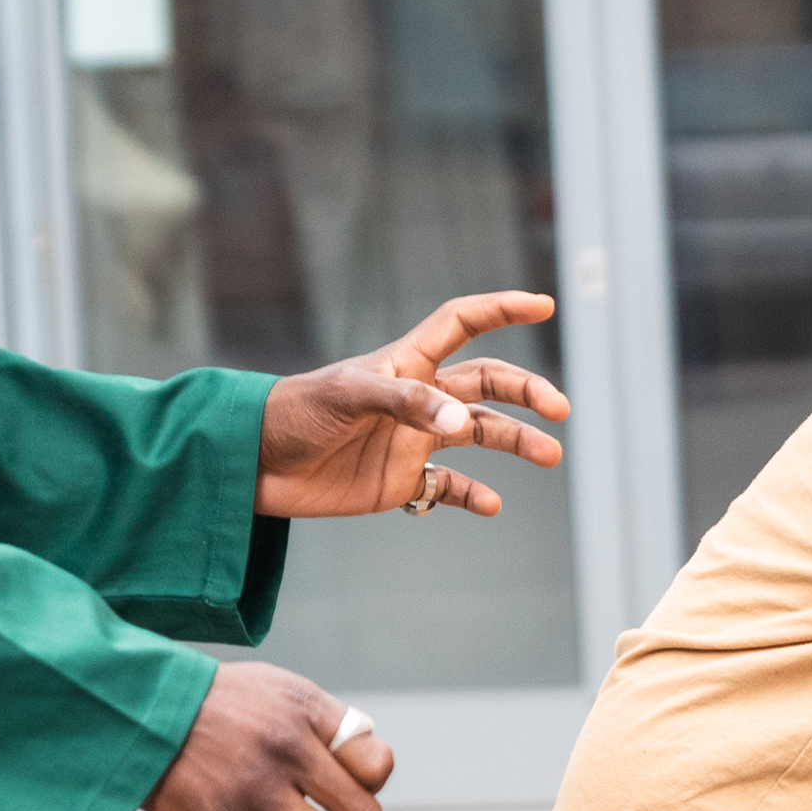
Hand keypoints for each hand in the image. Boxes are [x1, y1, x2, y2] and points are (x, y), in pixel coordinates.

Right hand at [143, 662, 396, 810]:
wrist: (133, 705)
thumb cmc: (209, 702)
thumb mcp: (273, 688)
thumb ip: (318, 722)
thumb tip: (359, 768)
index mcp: (308, 712)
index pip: (378, 763)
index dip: (371, 790)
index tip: (345, 798)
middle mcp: (291, 748)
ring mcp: (257, 786)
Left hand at [254, 290, 569, 518]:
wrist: (251, 463)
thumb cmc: (293, 413)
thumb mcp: (348, 397)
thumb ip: (407, 404)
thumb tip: (462, 423)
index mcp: (405, 362)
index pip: (463, 323)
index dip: (502, 309)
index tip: (544, 305)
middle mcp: (416, 398)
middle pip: (485, 383)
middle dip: (526, 392)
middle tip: (560, 410)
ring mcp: (411, 440)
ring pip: (479, 435)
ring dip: (516, 441)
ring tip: (549, 455)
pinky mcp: (398, 480)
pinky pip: (447, 487)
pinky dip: (472, 495)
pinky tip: (491, 505)